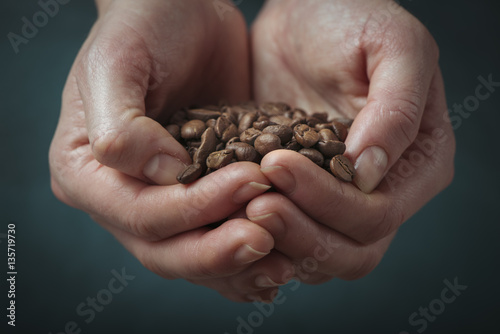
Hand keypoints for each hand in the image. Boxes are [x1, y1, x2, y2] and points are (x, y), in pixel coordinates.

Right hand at [49, 0, 294, 301]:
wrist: (181, 13)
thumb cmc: (143, 26)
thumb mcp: (118, 62)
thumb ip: (121, 125)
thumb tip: (161, 173)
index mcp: (87, 173)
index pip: (140, 213)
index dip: (194, 208)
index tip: (250, 181)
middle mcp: (121, 198)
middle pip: (166, 250)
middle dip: (217, 250)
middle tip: (267, 239)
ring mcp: (161, 202)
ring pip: (196, 255)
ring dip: (238, 265)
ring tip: (285, 262)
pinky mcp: (200, 196)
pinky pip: (220, 237)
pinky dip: (248, 257)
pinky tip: (282, 258)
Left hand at [248, 0, 454, 283]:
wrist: (306, 15)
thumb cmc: (353, 19)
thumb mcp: (393, 46)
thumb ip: (396, 109)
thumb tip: (370, 172)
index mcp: (417, 164)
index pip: (379, 216)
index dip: (329, 203)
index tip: (278, 166)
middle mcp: (384, 193)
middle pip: (350, 250)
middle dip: (300, 233)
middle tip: (253, 203)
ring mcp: (341, 200)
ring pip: (316, 254)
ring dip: (277, 241)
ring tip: (238, 207)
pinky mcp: (302, 197)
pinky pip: (284, 236)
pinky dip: (258, 235)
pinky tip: (231, 215)